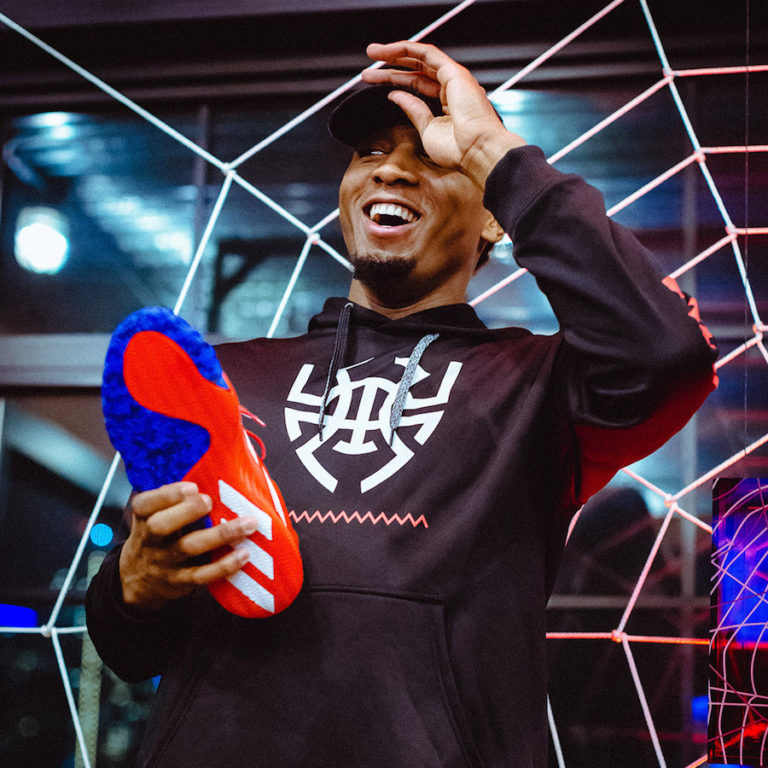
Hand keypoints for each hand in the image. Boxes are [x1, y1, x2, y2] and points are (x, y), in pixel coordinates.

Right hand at [119, 481, 258, 610]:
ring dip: (221, 535)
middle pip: (161, 526)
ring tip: (247, 524)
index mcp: (143, 516)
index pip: (145, 504)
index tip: (192, 487)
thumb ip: (172, 497)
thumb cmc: (157, 535)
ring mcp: (165, 561)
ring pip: (189, 548)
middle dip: (187, 511)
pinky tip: (244, 554)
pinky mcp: (180, 581)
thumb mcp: (153, 514)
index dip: (167, 495)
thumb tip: (212, 471)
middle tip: (209, 501)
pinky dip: (224, 565)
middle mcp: (150, 539)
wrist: (137, 579)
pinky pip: (202, 575)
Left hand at [362, 41, 524, 184]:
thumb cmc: (458, 150)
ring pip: (420, 59)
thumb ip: (413, 110)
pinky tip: (389, 50)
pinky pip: (427, 53)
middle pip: (415, 72)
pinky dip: (407, 49)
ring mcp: (454, 79)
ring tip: (372, 53)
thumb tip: (395, 96)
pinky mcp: (454, 73)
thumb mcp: (427, 130)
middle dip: (390, 68)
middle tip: (367, 71)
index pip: (416, 87)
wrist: (476, 151)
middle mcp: (452, 89)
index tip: (373, 84)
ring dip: (395, 54)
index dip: (394, 83)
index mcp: (447, 105)